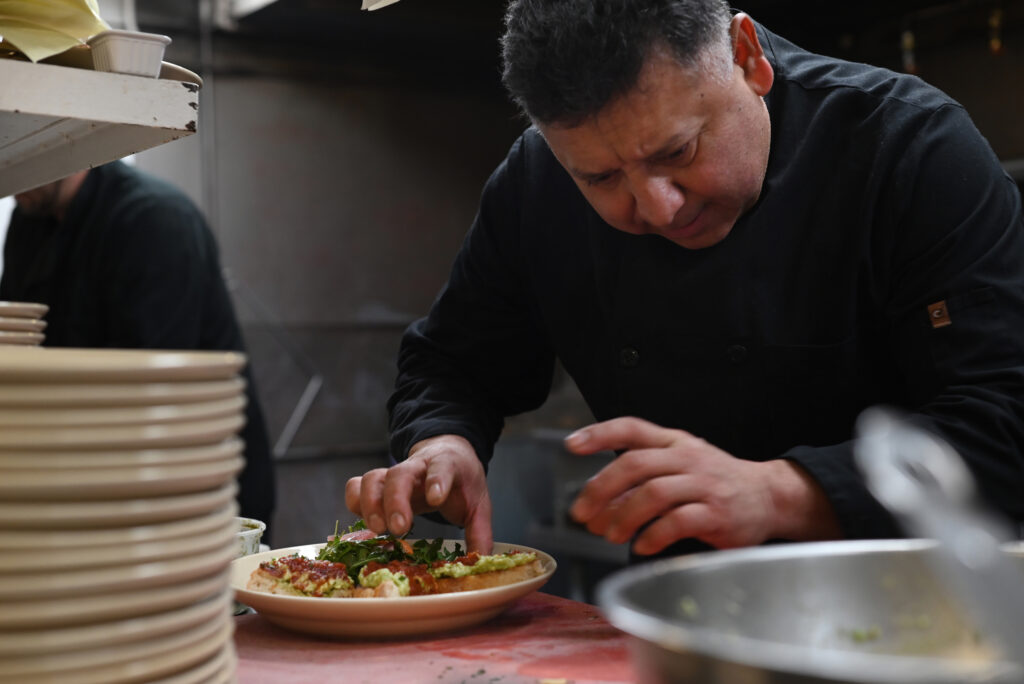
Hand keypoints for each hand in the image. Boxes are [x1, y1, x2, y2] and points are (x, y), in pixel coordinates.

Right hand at [345, 434, 493, 552]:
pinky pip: (357, 485)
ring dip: (371, 504)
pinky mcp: (379, 482)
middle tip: (399, 529)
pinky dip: (354, 502)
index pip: (441, 467)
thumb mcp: (478, 505)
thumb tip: (481, 561)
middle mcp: (417, 467)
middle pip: (399, 474)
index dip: (436, 480)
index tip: (434, 499)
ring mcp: (394, 473)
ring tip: (378, 530)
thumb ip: (480, 532)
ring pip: (373, 478)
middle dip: (395, 501)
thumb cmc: (461, 483)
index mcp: (447, 466)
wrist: (448, 454)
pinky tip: (363, 523)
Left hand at [566, 417, 839, 554]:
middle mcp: (687, 457)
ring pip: (653, 493)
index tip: (571, 445)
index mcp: (673, 442)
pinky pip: (677, 522)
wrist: (768, 497)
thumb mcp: (680, 465)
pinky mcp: (717, 513)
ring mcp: (703, 484)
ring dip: (623, 516)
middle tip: (581, 514)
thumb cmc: (714, 483)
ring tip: (609, 535)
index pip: (632, 428)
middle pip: (634, 464)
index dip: (599, 434)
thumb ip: (642, 478)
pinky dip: (653, 536)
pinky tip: (641, 546)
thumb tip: (598, 502)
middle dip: (600, 488)